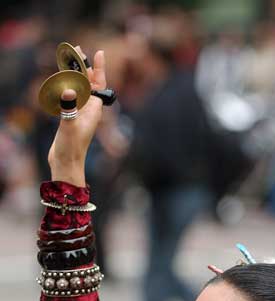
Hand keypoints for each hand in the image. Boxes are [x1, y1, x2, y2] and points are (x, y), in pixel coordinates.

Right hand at [48, 48, 107, 184]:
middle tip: (77, 49)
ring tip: (69, 59)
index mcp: (93, 109)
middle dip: (84, 66)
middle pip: (89, 83)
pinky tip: (63, 80)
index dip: (99, 68)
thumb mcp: (69, 126)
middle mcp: (89, 109)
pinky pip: (71, 96)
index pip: (98, 84)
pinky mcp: (71, 117)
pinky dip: (68, 85)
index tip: (98, 53)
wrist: (66, 164)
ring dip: (75, 74)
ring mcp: (80, 113)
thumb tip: (68, 92)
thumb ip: (68, 109)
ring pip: (80, 88)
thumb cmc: (71, 148)